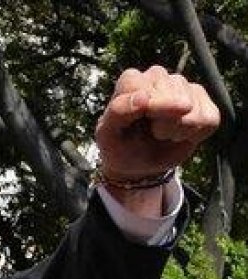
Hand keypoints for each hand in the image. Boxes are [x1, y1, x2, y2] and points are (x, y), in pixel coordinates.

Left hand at [95, 66, 218, 180]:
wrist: (138, 163)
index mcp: (131, 80)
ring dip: (177, 131)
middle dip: (162, 124)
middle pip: (173, 99)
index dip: (146, 113)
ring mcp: (183, 86)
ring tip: (163, 134)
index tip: (134, 126)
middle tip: (151, 132)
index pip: (145, 89)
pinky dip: (195, 135)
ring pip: (192, 110)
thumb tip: (144, 96)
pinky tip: (180, 134)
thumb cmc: (119, 145)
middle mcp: (158, 76)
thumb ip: (119, 112)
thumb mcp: (107, 134)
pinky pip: (210, 119)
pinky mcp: (203, 101)